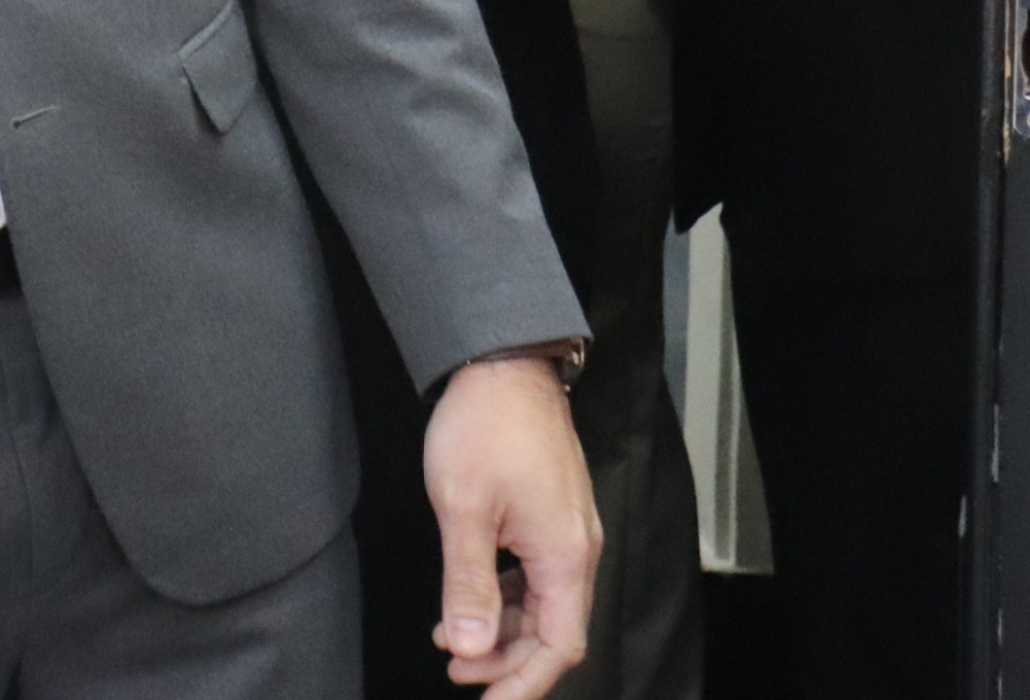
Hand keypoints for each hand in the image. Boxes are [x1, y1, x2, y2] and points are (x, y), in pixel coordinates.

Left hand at [426, 352, 599, 697]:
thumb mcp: (462, 509)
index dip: (522, 684)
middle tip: (456, 672)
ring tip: (452, 641)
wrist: (504, 363)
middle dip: (507, 661)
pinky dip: (505, 596)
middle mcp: (577, 550)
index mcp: (564, 557)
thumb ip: (467, 584)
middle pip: (553, 632)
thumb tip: (468, 647)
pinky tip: (470, 597)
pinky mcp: (553, 515)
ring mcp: (567, 531)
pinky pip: (536, 575)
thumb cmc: (484, 427)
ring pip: (543, 604)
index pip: (558, 648)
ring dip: (502, 629)